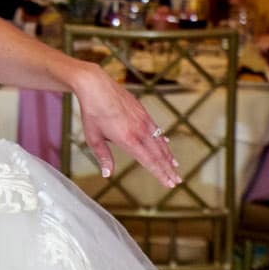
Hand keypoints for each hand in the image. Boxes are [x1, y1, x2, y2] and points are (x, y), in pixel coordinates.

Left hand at [70, 61, 182, 189]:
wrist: (96, 86)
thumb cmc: (92, 113)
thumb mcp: (93, 138)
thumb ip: (103, 157)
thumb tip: (108, 174)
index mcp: (128, 139)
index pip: (149, 161)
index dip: (160, 174)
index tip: (168, 183)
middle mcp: (139, 130)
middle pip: (158, 154)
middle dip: (168, 169)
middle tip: (176, 181)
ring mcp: (143, 120)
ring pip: (159, 141)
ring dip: (168, 155)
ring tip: (174, 166)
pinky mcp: (142, 112)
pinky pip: (156, 129)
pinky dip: (162, 139)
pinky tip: (166, 144)